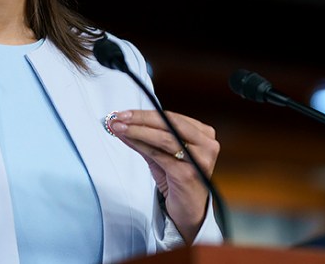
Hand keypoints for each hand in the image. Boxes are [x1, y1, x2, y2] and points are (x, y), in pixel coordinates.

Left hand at [107, 109, 218, 242]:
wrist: (188, 211)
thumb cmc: (176, 179)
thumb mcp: (161, 154)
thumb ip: (144, 138)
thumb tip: (120, 123)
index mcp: (203, 134)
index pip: (170, 117)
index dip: (145, 113)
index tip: (123, 112)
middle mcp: (206, 144)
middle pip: (168, 123)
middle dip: (139, 119)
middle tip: (117, 117)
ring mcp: (199, 159)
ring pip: (164, 138)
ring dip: (137, 131)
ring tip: (118, 127)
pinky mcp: (187, 174)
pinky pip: (159, 155)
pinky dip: (141, 145)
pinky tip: (128, 141)